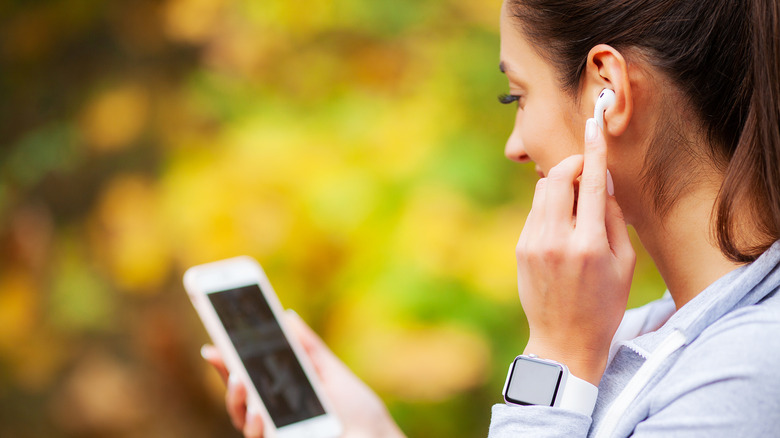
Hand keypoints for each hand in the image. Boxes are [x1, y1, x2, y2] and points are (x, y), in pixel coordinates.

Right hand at [201, 310, 404, 437]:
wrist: (376, 435)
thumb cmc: (357, 408)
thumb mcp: (332, 370)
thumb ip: (309, 346)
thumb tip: (287, 316)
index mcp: (282, 390)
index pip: (247, 374)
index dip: (227, 360)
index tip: (213, 342)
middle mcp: (273, 413)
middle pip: (238, 394)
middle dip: (225, 374)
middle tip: (219, 353)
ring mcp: (276, 430)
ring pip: (242, 417)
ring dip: (237, 398)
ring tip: (241, 380)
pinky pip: (260, 435)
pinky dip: (256, 422)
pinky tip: (259, 410)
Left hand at [515, 118, 635, 384]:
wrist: (564, 341)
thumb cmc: (604, 305)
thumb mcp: (624, 264)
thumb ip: (614, 219)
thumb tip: (604, 181)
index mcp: (590, 245)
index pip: (593, 184)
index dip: (593, 151)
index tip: (593, 125)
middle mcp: (557, 240)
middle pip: (556, 177)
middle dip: (572, 165)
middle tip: (586, 172)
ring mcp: (533, 244)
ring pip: (543, 191)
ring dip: (560, 185)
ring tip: (577, 205)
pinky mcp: (520, 248)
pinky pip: (535, 212)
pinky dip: (550, 208)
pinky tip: (563, 228)